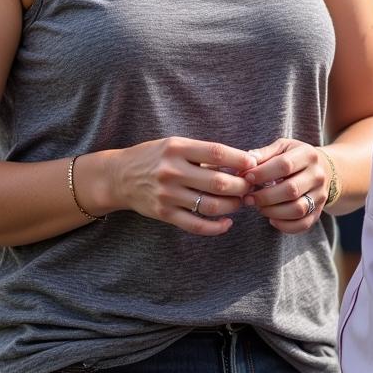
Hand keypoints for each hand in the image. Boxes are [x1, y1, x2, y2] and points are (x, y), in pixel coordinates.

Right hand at [116, 138, 255, 235]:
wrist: (119, 177)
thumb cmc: (154, 157)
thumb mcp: (175, 145)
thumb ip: (202, 153)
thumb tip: (240, 162)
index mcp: (177, 148)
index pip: (216, 153)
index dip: (239, 159)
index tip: (253, 164)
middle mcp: (172, 171)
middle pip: (218, 182)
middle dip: (241, 186)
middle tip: (250, 186)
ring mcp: (168, 195)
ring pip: (211, 205)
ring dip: (233, 206)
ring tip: (240, 202)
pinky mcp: (164, 214)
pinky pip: (196, 225)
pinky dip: (216, 227)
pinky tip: (226, 223)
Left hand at [242, 138, 329, 233]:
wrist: (325, 169)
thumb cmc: (296, 157)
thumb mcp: (283, 147)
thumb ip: (265, 153)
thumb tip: (247, 162)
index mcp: (308, 155)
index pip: (285, 165)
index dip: (263, 173)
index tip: (247, 178)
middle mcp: (317, 175)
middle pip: (291, 190)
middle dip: (265, 196)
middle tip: (248, 198)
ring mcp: (320, 195)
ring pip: (297, 209)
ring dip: (273, 211)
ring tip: (259, 207)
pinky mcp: (319, 212)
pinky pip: (303, 224)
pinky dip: (284, 226)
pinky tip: (272, 219)